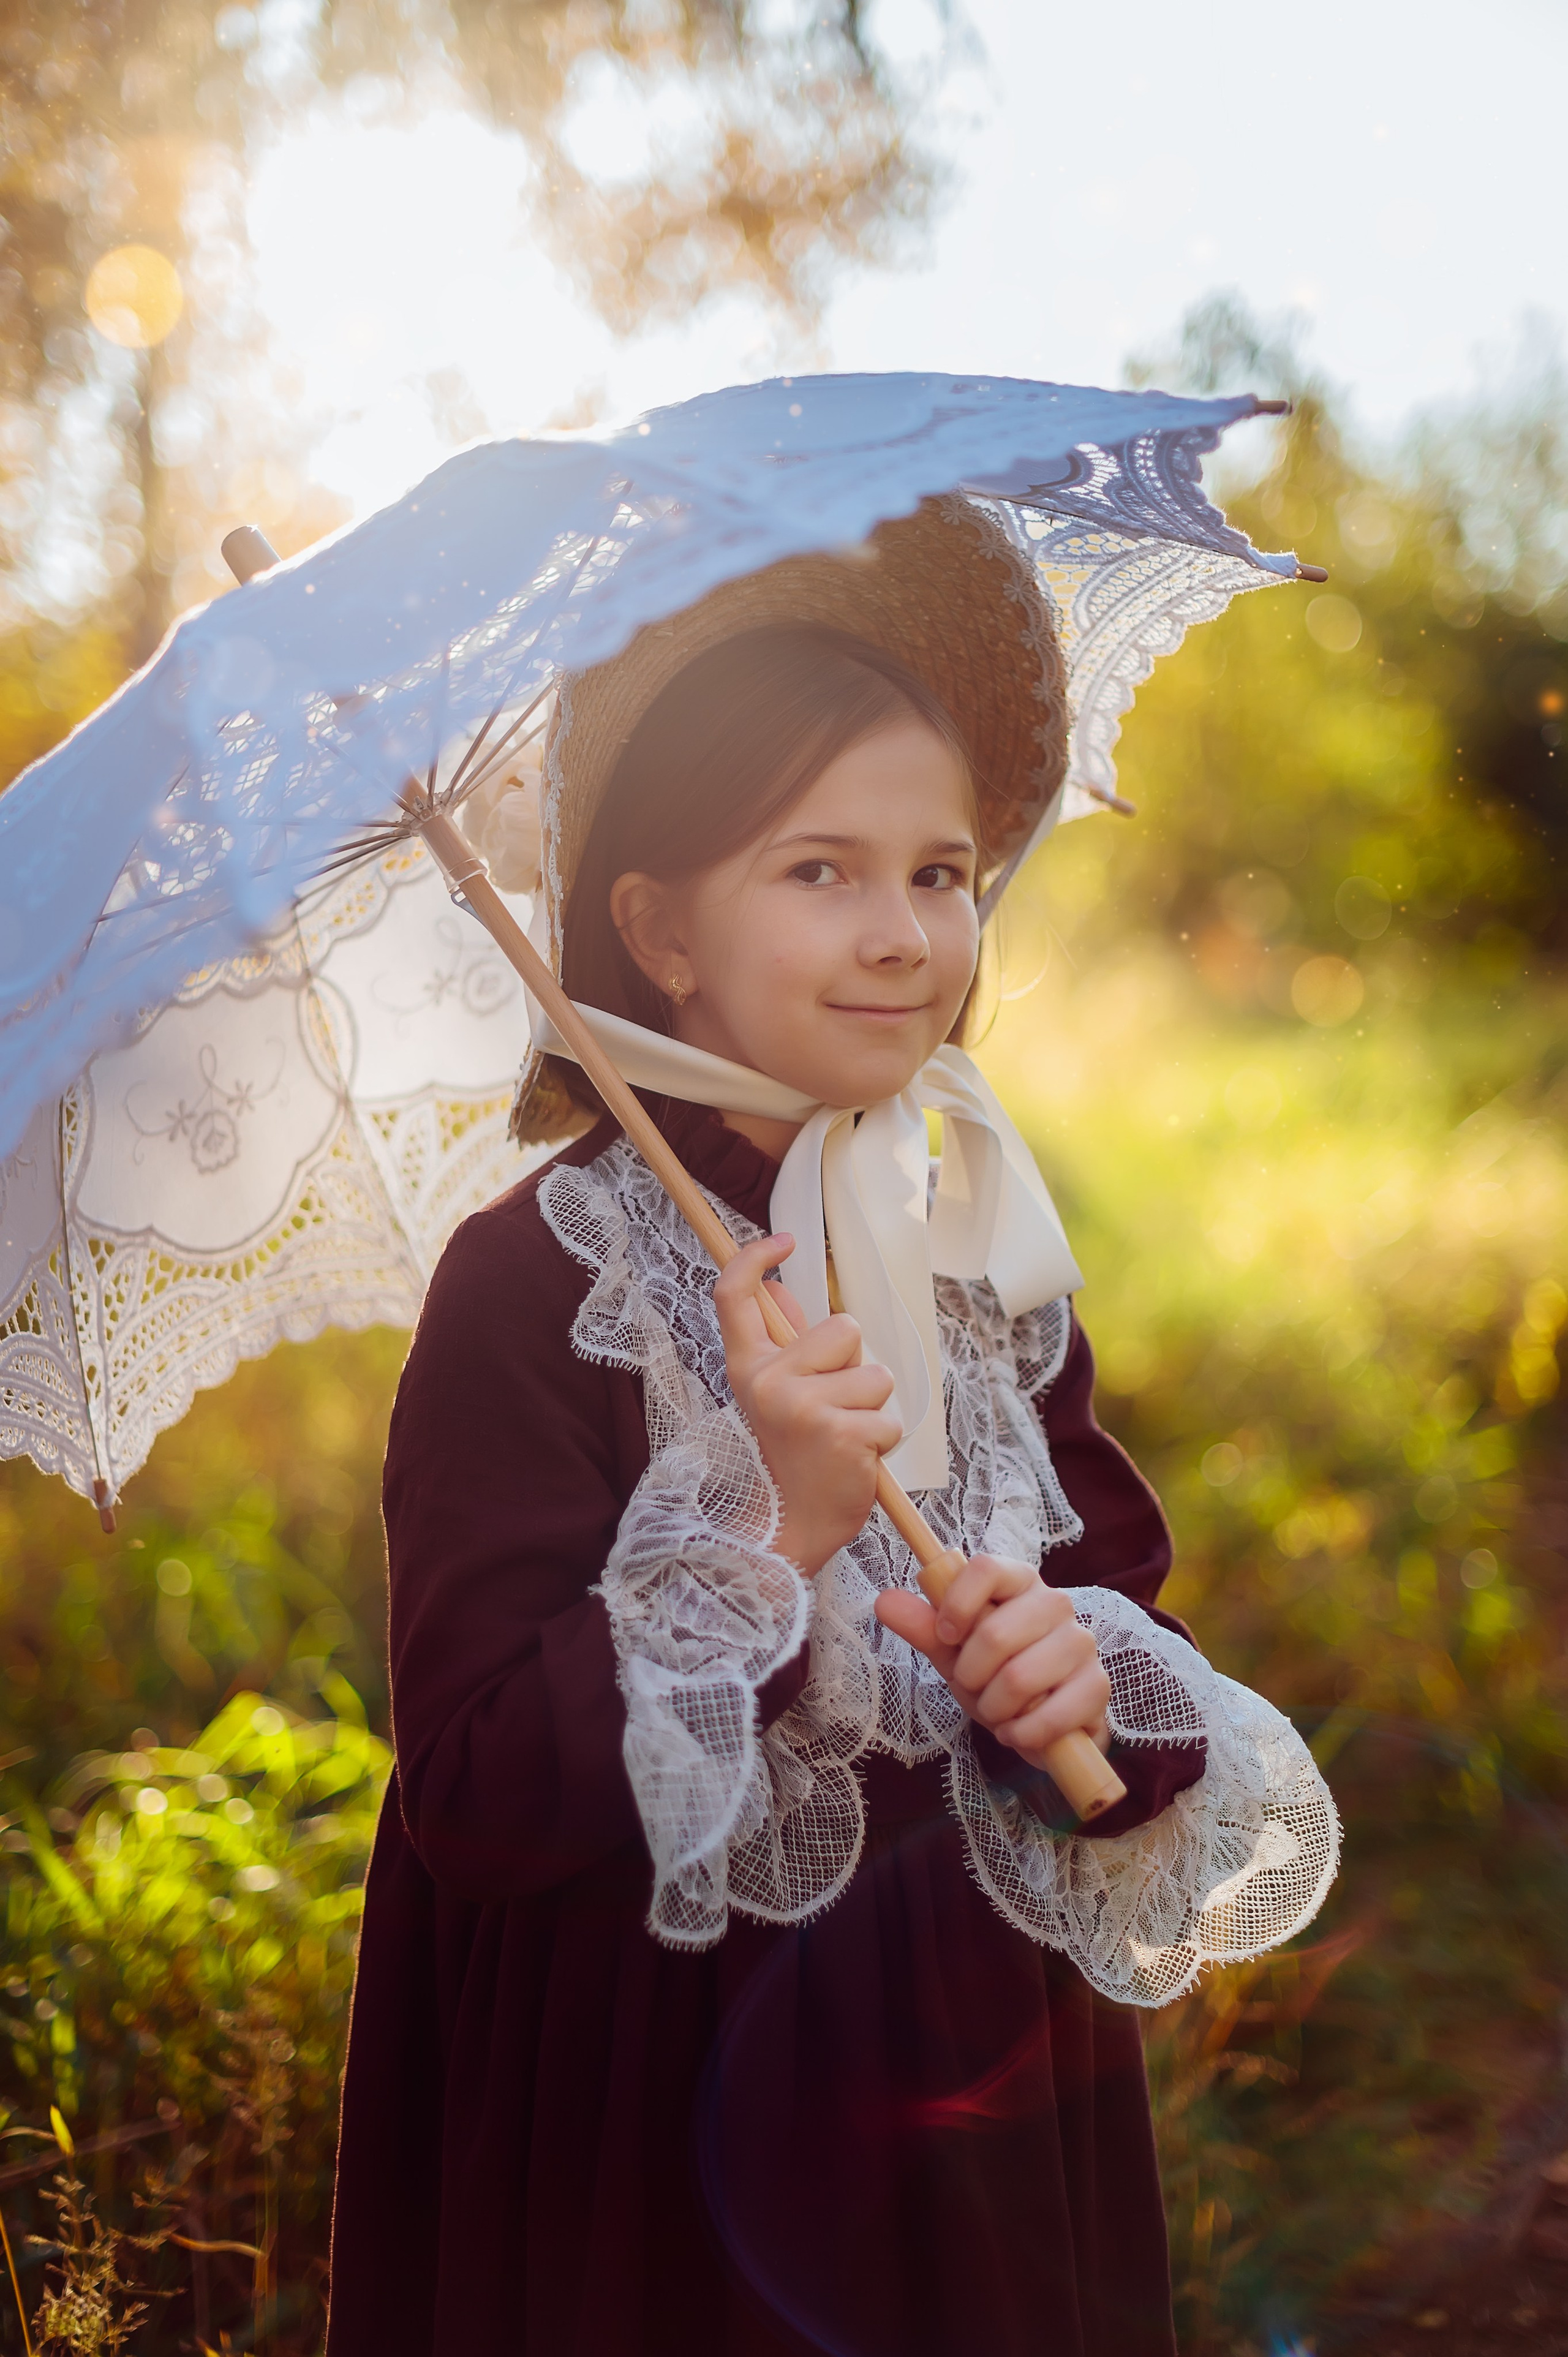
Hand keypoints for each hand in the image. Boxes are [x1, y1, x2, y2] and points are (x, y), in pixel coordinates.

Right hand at [714, 1233, 901, 1576]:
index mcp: (747, 1368)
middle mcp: (767, 1380)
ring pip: (875, 1375)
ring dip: (872, 1408)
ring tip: (844, 1439)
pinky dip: (883, 1441)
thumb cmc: (789, 1459)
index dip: (755, 1258)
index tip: (783, 1240)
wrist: (789, 1530)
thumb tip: (781, 1288)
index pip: (734, 1296)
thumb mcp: (775, 1398)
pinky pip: (889, 1417)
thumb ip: (785, 1346)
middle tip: (831, 1410)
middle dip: (854, 1366)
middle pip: (843, 1328)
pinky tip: (855, 1461)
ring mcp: (802, 1406)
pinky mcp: (841, 1433)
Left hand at [875, 1555, 1110, 1768]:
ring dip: (995, 1707)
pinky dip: (1023, 1733)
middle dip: (970, 1674)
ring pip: (1019, 1677)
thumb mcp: (954, 1652)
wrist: (1040, 1721)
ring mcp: (1081, 1643)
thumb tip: (884, 1600)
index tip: (945, 1635)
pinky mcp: (1098, 1686)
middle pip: (995, 1631)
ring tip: (996, 1710)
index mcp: (1018, 1581)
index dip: (957, 1603)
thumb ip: (923, 1626)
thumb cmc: (995, 1674)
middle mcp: (1056, 1603)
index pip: (986, 1568)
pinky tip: (1016, 1732)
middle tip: (973, 1685)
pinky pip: (1051, 1714)